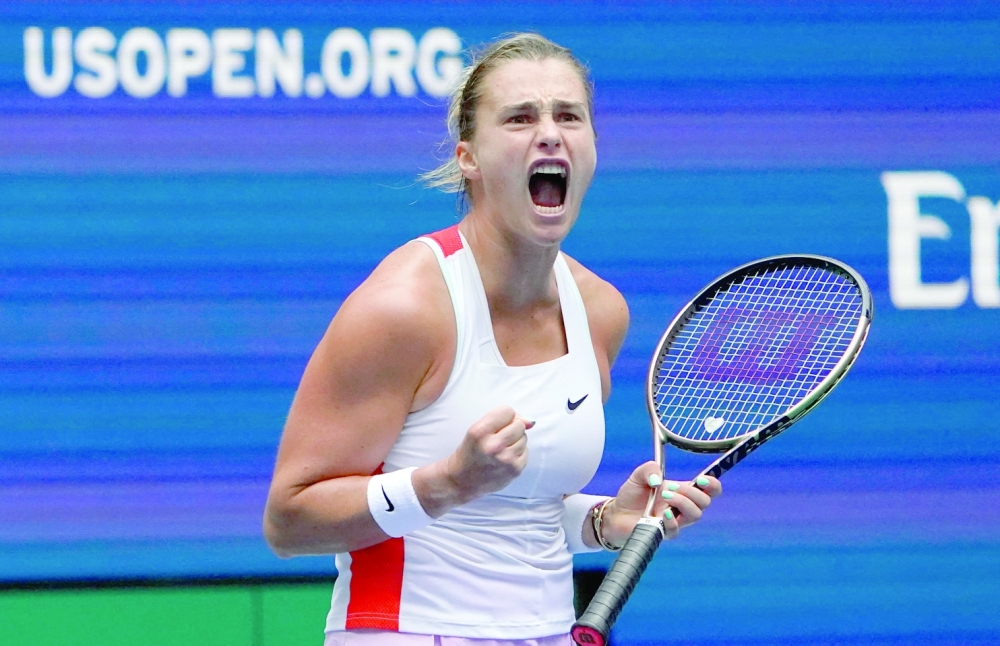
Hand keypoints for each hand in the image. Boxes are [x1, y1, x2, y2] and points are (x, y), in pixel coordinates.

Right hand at [415, 406, 531, 515]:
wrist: (462, 481)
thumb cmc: (471, 451)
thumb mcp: (477, 429)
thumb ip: (503, 419)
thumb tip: (531, 421)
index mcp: (480, 432)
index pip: (508, 410)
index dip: (503, 417)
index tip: (495, 426)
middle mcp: (493, 446)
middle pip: (519, 424)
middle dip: (511, 429)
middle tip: (497, 439)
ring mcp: (506, 459)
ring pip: (524, 437)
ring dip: (515, 441)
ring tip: (500, 450)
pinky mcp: (515, 470)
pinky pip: (526, 452)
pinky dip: (517, 453)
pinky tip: (504, 459)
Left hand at [599, 462, 721, 546]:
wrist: (616, 513)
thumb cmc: (631, 495)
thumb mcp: (639, 475)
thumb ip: (650, 468)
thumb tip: (659, 480)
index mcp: (682, 491)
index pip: (709, 489)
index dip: (713, 484)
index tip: (702, 479)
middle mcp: (682, 506)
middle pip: (705, 502)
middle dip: (691, 491)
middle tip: (670, 487)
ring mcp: (676, 520)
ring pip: (695, 515)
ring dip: (683, 502)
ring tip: (664, 495)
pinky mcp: (665, 532)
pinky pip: (676, 529)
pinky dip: (671, 520)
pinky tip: (661, 513)